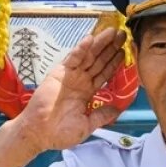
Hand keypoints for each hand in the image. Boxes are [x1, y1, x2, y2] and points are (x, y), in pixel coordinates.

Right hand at [13, 26, 124, 151]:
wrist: (39, 134)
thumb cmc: (60, 133)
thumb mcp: (87, 125)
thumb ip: (102, 116)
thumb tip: (118, 109)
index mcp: (87, 93)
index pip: (104, 74)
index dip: (114, 63)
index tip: (125, 52)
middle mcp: (80, 81)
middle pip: (98, 61)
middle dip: (110, 48)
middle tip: (123, 35)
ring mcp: (70, 76)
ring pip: (88, 57)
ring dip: (100, 44)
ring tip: (112, 32)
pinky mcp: (59, 73)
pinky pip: (72, 59)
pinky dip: (81, 49)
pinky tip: (90, 39)